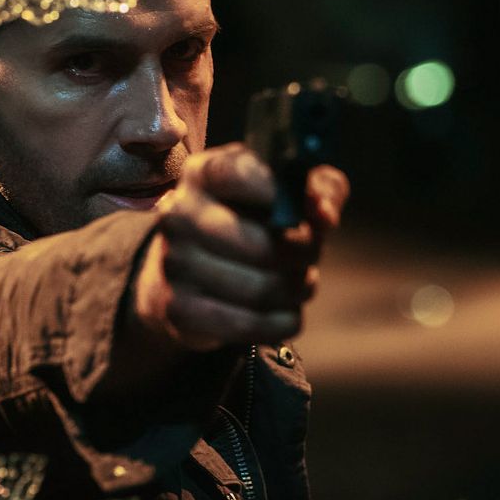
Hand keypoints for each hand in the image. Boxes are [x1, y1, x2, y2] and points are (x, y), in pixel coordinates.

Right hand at [131, 142, 348, 352]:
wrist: (188, 269)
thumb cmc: (248, 220)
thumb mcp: (287, 192)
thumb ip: (320, 189)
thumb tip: (324, 215)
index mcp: (204, 173)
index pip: (244, 175)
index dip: (285, 196)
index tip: (308, 211)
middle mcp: (180, 214)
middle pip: (263, 246)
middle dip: (305, 254)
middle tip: (312, 255)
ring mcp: (174, 264)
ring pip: (262, 290)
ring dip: (297, 290)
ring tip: (301, 282)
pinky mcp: (179, 310)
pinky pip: (249, 326)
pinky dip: (282, 323)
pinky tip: (287, 311)